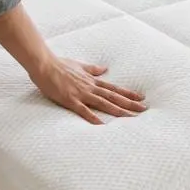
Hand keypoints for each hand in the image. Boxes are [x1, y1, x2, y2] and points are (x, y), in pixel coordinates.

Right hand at [29, 58, 146, 124]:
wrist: (45, 64)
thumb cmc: (60, 64)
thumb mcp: (79, 65)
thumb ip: (92, 69)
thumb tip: (104, 68)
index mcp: (92, 81)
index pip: (114, 89)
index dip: (128, 93)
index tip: (141, 98)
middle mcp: (90, 87)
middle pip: (114, 97)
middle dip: (130, 104)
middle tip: (144, 109)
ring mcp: (81, 93)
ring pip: (104, 103)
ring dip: (118, 110)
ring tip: (131, 117)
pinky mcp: (71, 100)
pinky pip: (84, 110)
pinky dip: (93, 117)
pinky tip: (102, 125)